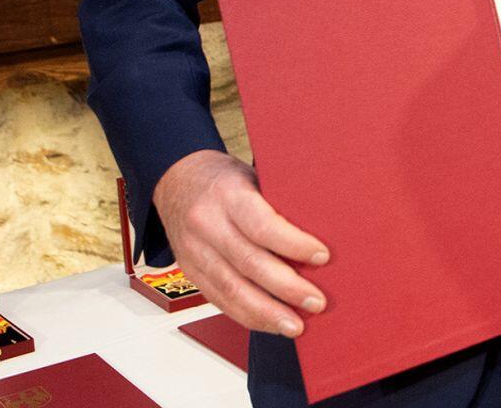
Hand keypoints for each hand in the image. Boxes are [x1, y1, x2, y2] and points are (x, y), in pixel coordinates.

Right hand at [154, 149, 328, 336]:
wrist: (176, 180)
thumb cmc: (225, 179)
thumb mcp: (253, 176)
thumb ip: (279, 202)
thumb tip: (325, 229)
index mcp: (228, 195)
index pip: (263, 225)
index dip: (293, 244)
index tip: (322, 257)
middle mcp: (206, 224)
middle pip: (249, 263)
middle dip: (286, 288)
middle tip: (316, 302)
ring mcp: (194, 251)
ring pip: (231, 289)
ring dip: (267, 313)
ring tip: (296, 325)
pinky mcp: (190, 272)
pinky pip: (219, 300)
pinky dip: (247, 315)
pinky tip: (270, 323)